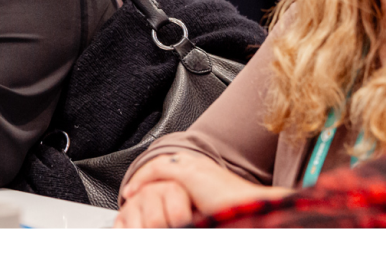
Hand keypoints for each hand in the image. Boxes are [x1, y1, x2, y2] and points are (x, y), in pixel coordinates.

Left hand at [118, 152, 291, 224]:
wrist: (255, 211)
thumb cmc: (239, 215)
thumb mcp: (213, 213)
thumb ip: (199, 211)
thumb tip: (186, 221)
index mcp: (209, 175)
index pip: (178, 171)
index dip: (160, 182)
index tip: (149, 194)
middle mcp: (201, 166)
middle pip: (167, 165)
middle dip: (149, 177)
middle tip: (134, 189)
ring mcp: (196, 167)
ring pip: (159, 165)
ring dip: (142, 178)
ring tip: (130, 191)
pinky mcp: (190, 173)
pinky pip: (157, 170)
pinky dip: (143, 179)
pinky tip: (133, 191)